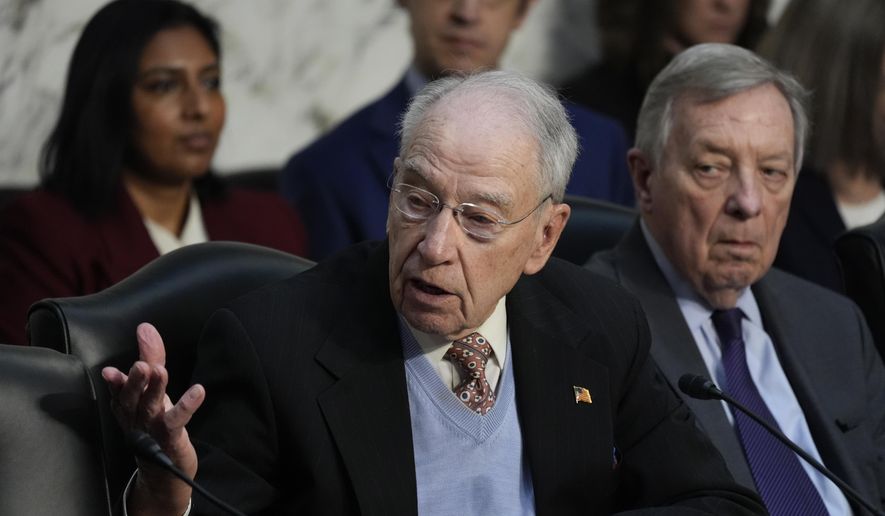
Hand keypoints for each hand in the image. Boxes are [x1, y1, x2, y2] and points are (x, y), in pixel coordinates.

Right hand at [102, 322, 204, 514]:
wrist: (163, 469)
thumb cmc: (155, 422)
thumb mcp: (151, 388)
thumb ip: (150, 356)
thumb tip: (145, 328)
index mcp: (128, 405)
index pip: (119, 391)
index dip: (115, 383)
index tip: (109, 371)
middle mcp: (136, 417)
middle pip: (132, 400)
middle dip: (134, 383)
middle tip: (140, 366)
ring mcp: (152, 429)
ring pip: (151, 409)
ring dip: (155, 390)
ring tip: (160, 371)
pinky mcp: (171, 437)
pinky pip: (177, 421)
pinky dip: (187, 406)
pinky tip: (198, 391)